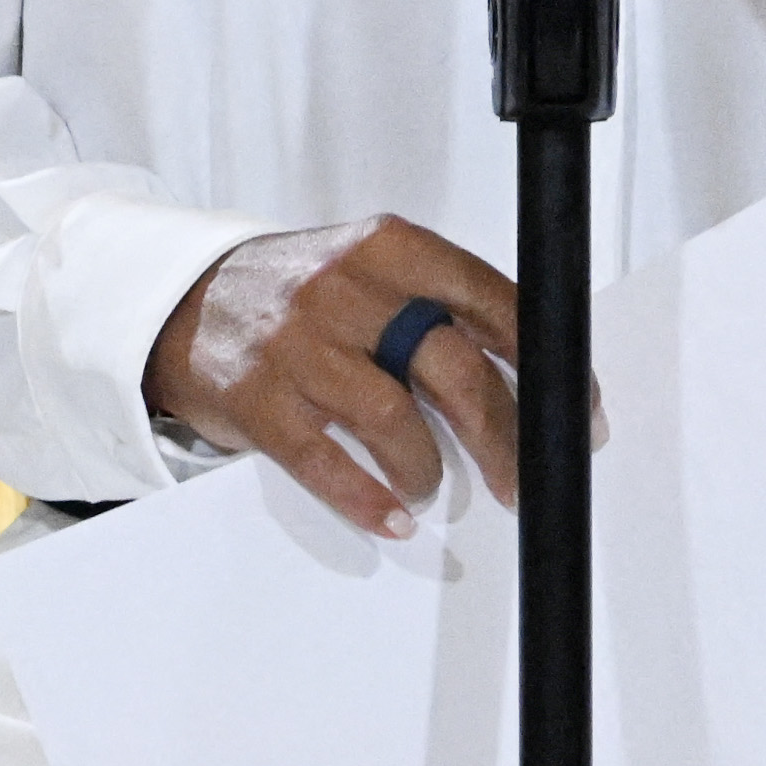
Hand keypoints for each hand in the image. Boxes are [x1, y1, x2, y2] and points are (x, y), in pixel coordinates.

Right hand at [147, 217, 526, 536]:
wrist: (189, 302)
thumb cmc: (303, 293)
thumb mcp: (373, 270)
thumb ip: (441, 304)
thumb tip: (533, 372)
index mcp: (389, 248)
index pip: (489, 300)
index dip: (543, 362)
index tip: (576, 409)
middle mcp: (345, 289)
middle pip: (452, 369)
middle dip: (502, 436)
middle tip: (520, 478)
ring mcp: (298, 346)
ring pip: (395, 421)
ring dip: (428, 468)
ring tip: (431, 485)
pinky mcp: (258, 400)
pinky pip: (326, 463)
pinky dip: (369, 499)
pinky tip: (394, 517)